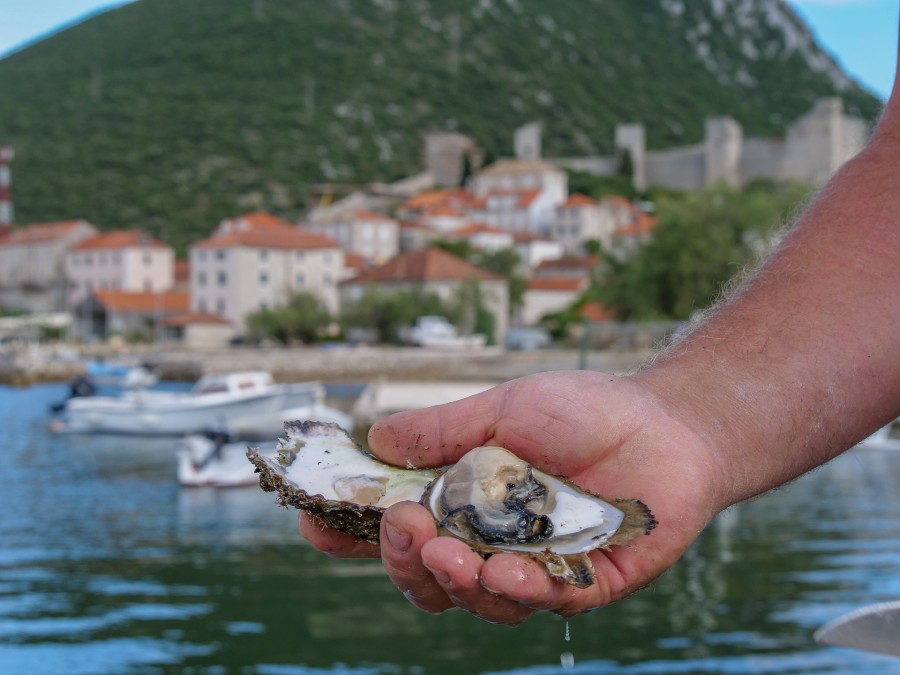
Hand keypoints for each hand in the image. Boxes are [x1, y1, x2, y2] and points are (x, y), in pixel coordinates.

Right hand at [300, 370, 725, 623]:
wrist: (666, 422)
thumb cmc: (581, 410)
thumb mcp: (503, 408)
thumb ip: (444, 431)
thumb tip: (375, 440)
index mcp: (461, 500)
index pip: (395, 528)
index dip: (350, 533)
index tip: (314, 522)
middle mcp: (487, 542)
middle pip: (424, 576)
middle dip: (403, 560)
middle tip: (404, 528)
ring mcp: (532, 568)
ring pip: (473, 599)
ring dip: (453, 580)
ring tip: (449, 552)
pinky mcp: (582, 585)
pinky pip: (541, 603)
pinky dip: (517, 592)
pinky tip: (505, 573)